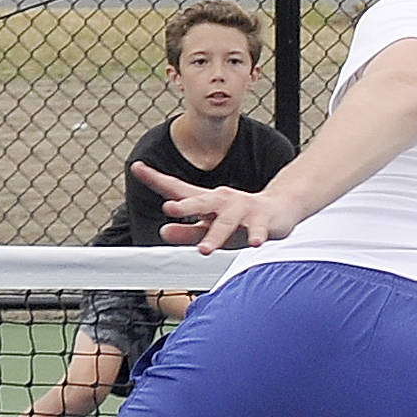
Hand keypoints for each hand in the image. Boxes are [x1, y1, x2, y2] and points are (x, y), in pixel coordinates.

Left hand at [130, 162, 300, 253]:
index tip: (137, 167)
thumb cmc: (239, 221)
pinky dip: (257, 236)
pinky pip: (259, 230)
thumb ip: (186, 232)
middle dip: (186, 206)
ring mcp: (244, 209)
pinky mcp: (264, 220)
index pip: (177, 189)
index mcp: (206, 201)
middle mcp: (223, 201)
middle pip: (202, 202)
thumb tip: (163, 230)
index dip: (156, 179)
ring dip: (215, 235)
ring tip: (204, 249)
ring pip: (227, 222)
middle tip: (170, 208)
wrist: (279, 210)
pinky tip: (255, 243)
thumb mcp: (210, 227)